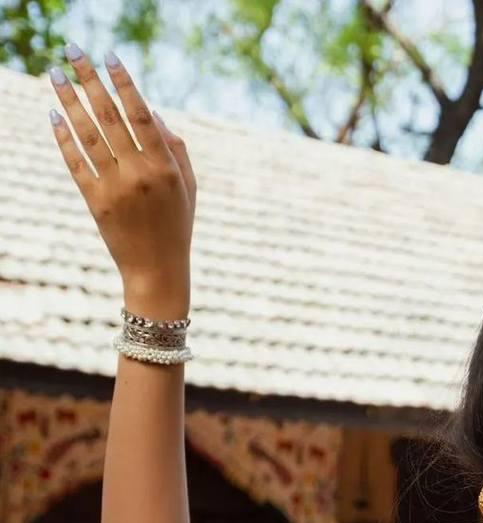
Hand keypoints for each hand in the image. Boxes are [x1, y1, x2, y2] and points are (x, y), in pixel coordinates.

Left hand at [49, 47, 195, 316]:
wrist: (158, 271)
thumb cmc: (176, 226)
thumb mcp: (188, 188)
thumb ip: (175, 149)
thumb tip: (153, 111)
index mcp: (165, 168)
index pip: (141, 115)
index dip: (124, 83)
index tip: (110, 56)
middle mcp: (140, 174)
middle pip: (109, 116)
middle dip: (89, 79)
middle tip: (72, 50)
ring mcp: (116, 188)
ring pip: (87, 134)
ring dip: (69, 100)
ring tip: (56, 74)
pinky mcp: (96, 202)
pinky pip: (76, 163)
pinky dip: (64, 138)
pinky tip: (54, 115)